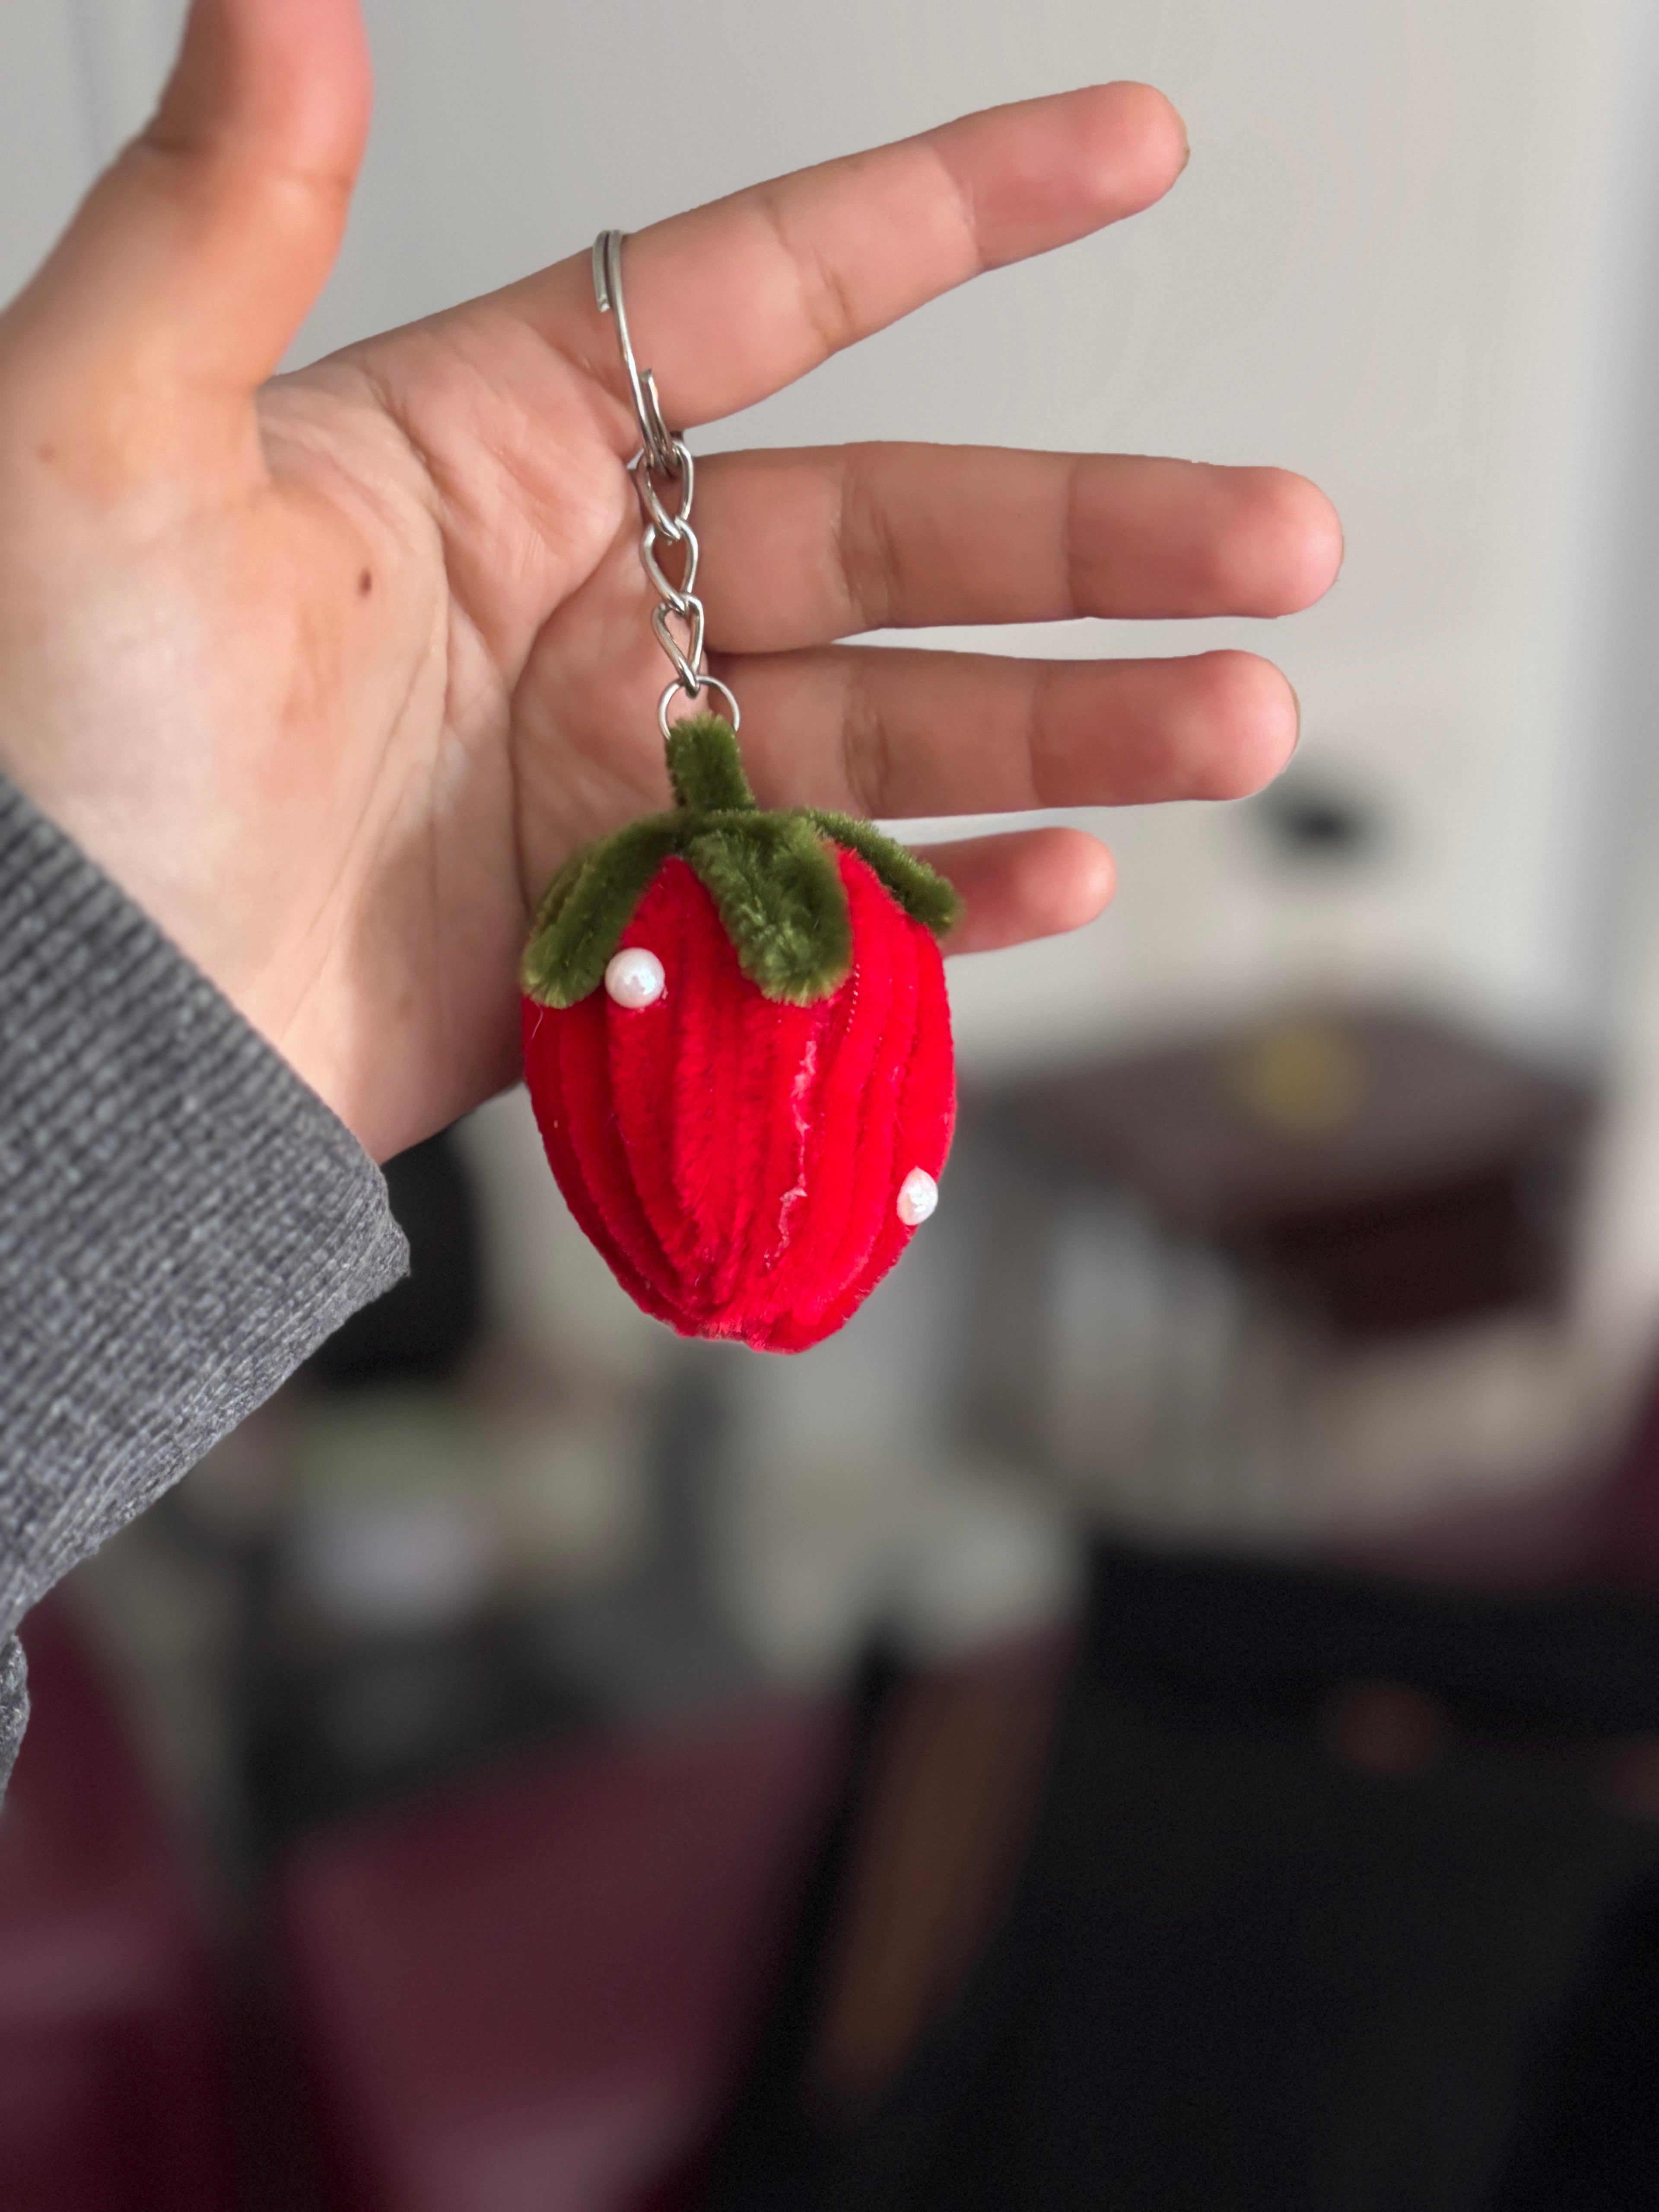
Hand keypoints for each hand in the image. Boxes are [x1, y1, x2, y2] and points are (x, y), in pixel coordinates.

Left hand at [0, 0, 1340, 1160]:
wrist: (56, 1032)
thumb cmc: (34, 740)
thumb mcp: (92, 444)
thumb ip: (217, 221)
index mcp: (490, 451)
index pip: (761, 296)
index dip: (951, 216)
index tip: (1127, 150)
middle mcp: (585, 603)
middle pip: (892, 541)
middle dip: (1093, 537)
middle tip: (1279, 542)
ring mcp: (619, 777)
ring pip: (894, 733)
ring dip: (1073, 730)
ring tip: (1237, 718)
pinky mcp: (631, 931)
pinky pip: (825, 902)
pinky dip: (946, 895)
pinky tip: (1065, 874)